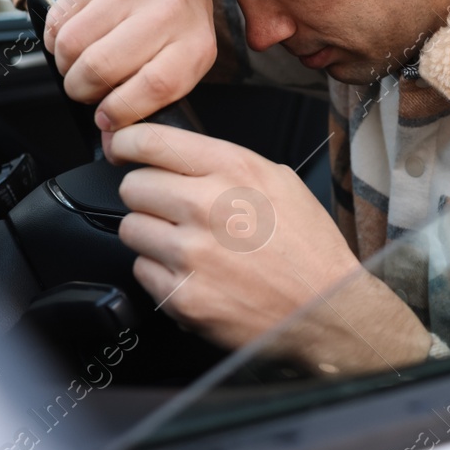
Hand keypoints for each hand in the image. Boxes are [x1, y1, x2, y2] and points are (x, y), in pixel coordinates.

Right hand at [43, 0, 216, 131]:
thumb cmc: (177, 22)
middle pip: (103, 67)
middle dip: (82, 90)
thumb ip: (153, 99)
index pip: (154, 86)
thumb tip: (110, 142)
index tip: (105, 119)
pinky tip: (71, 40)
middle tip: (85, 90)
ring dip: (66, 66)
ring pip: (74, 43)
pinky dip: (55, 40)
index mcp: (195, 43)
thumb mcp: (183, 60)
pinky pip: (60, 18)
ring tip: (78, 67)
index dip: (120, 111)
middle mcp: (169, 10)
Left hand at [107, 123, 431, 373]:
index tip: (123, 149)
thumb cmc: (308, 248)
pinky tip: (193, 273)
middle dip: (146, 195)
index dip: (128, 142)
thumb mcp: (279, 181)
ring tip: (186, 244)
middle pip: (133, 185)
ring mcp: (192, 253)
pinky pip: (142, 271)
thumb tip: (178, 156)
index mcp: (234, 169)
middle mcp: (209, 206)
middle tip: (169, 207)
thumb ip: (227, 164)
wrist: (327, 309)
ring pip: (131, 228)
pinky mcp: (182, 295)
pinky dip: (161, 273)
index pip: (152, 140)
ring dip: (151, 235)